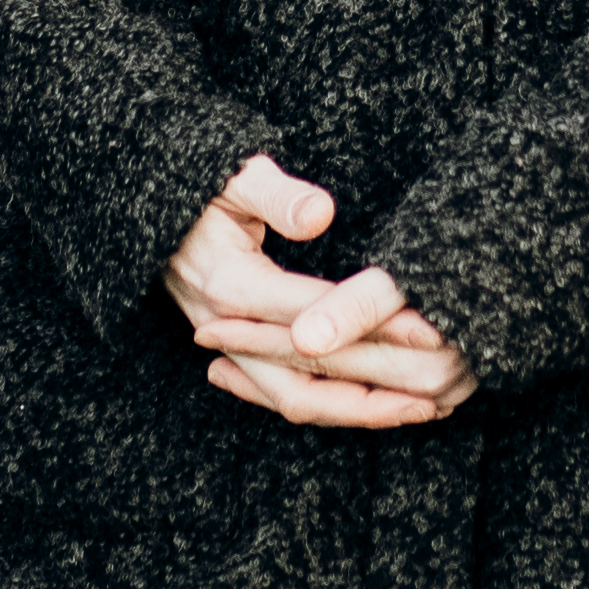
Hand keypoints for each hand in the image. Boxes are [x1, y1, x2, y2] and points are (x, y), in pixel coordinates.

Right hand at [166, 156, 477, 430]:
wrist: (154, 211)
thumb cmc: (202, 186)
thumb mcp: (237, 178)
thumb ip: (277, 196)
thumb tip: (320, 215)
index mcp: (230, 284)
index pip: (312, 315)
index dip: (371, 325)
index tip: (426, 329)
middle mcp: (227, 327)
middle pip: (302, 383)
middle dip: (370, 397)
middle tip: (434, 396)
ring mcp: (230, 346)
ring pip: (294, 398)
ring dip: (356, 411)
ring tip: (418, 411)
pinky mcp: (237, 352)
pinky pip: (284, 393)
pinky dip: (332, 405)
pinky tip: (377, 409)